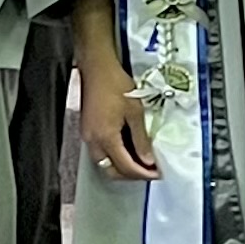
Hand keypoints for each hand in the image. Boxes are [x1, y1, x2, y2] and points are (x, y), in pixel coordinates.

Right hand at [78, 48, 160, 182]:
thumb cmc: (117, 85)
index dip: (142, 173)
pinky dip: (114, 157)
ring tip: (140, 162)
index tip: (158, 173)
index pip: (125, 166)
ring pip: (104, 163)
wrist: (97, 67)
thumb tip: (148, 160)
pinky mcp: (86, 130)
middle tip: (149, 171)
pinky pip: (100, 153)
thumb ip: (140, 139)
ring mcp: (87, 136)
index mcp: (106, 138)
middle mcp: (93, 142)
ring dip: (121, 167)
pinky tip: (127, 150)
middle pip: (111, 171)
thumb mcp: (135, 112)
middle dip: (130, 175)